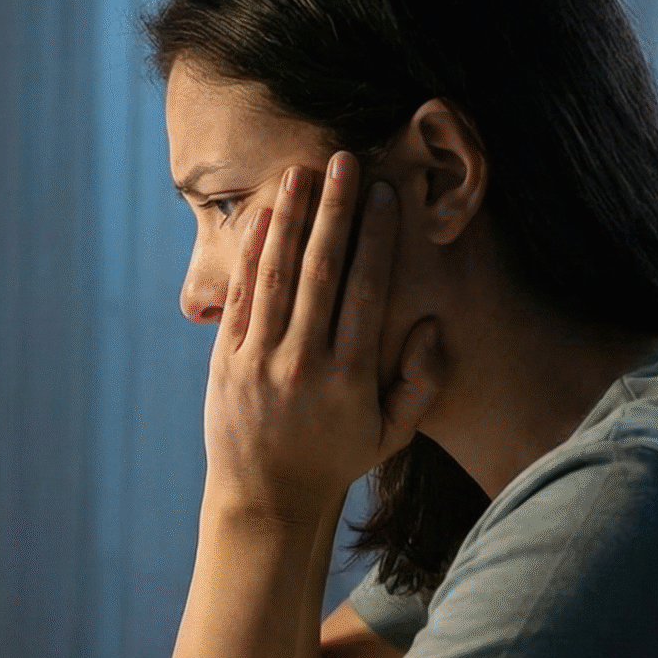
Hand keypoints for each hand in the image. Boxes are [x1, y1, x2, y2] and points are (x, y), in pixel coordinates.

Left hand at [203, 152, 442, 524]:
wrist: (265, 497)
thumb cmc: (336, 458)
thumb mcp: (392, 433)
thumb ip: (422, 383)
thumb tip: (432, 326)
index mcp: (349, 376)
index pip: (366, 291)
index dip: (375, 238)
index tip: (383, 192)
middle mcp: (303, 363)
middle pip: (320, 272)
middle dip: (333, 212)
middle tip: (343, 159)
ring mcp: (259, 360)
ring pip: (275, 277)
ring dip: (287, 220)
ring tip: (299, 172)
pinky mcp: (226, 361)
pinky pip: (240, 299)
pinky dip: (250, 256)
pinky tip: (261, 217)